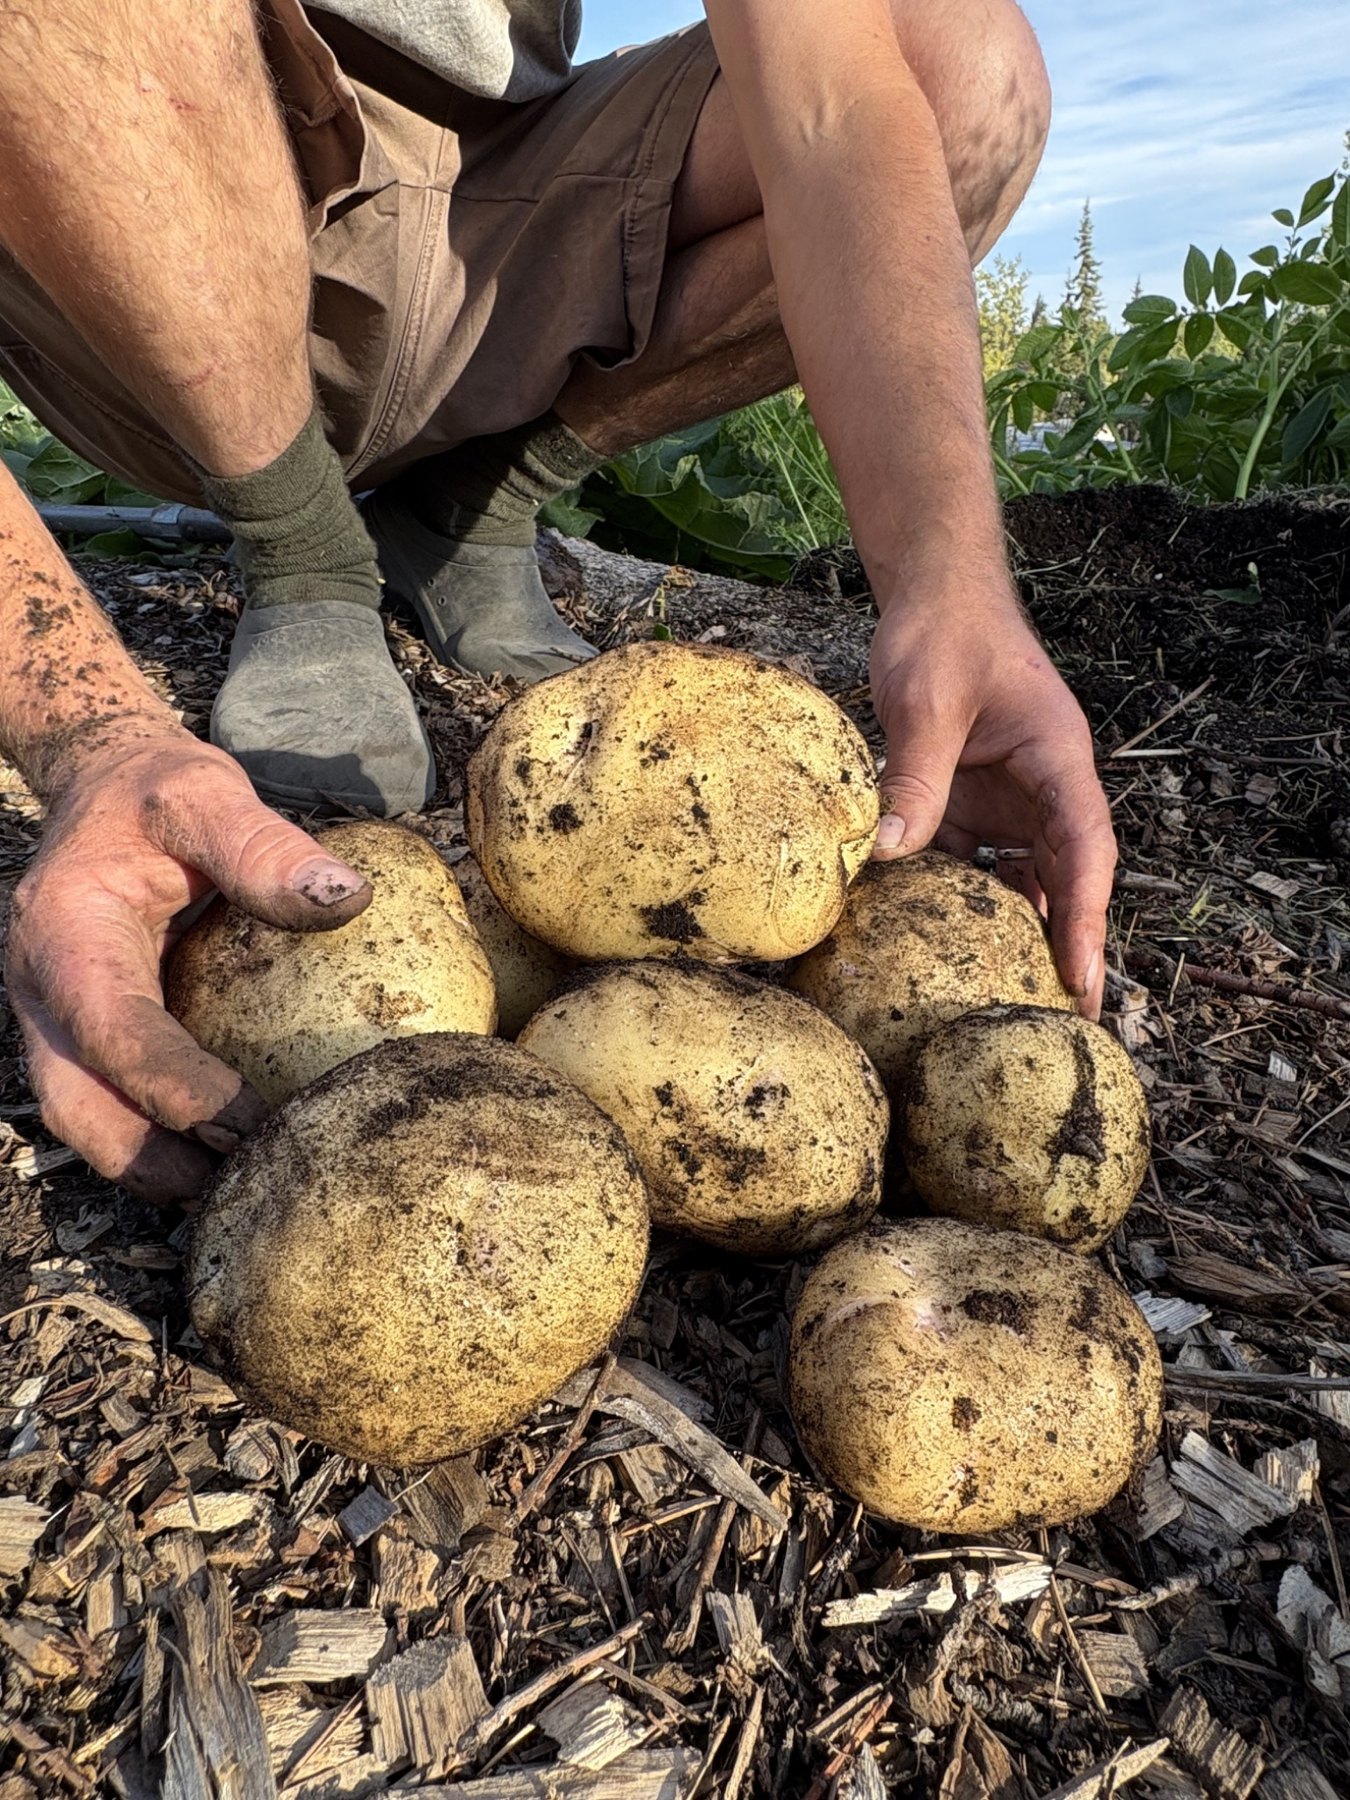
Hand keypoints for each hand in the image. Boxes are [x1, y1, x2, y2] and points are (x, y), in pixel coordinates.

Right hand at [7, 725, 371, 1203]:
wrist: (102, 785)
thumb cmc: (155, 792)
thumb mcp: (205, 794)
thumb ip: (265, 847)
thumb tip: (346, 900)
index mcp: (66, 932)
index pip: (113, 1030)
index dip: (173, 1087)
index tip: (248, 1125)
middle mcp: (45, 988)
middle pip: (79, 1105)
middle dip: (152, 1162)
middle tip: (243, 1193)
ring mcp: (56, 1018)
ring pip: (87, 1118)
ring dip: (155, 1168)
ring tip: (243, 1199)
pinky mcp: (85, 1033)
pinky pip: (111, 1101)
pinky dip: (160, 1142)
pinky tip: (231, 1163)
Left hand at [868, 588, 1115, 1016]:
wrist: (930, 594)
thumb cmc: (943, 632)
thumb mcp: (925, 704)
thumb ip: (914, 779)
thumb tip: (886, 857)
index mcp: (1058, 759)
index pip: (1084, 849)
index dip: (1086, 918)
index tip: (1084, 977)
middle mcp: (1044, 787)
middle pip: (1065, 877)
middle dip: (1068, 947)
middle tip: (1067, 1021)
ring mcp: (1007, 799)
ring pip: (1022, 878)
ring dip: (1018, 933)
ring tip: (1010, 1002)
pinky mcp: (969, 803)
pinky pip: (973, 864)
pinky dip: (962, 902)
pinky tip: (943, 947)